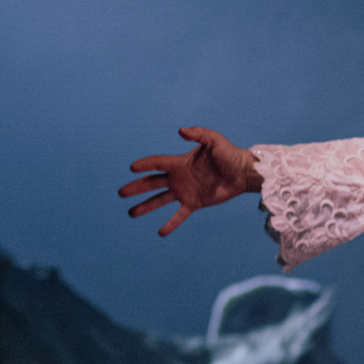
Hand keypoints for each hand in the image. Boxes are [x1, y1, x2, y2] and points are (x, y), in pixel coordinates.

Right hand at [119, 127, 261, 235]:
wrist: (242, 173)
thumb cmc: (229, 154)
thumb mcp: (213, 140)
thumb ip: (198, 134)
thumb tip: (180, 131)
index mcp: (180, 162)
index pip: (157, 163)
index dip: (145, 165)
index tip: (132, 168)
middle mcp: (179, 177)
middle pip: (152, 183)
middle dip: (137, 188)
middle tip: (121, 193)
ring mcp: (185, 191)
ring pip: (160, 200)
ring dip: (145, 206)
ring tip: (131, 213)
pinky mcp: (194, 203)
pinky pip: (179, 215)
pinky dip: (171, 223)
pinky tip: (161, 232)